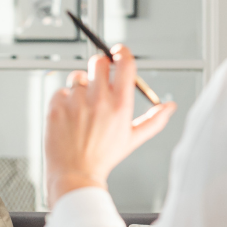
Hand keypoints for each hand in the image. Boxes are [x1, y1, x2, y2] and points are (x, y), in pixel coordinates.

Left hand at [45, 44, 175, 206]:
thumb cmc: (103, 157)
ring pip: (77, 78)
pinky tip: (68, 119)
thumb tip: (170, 107)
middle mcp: (99, 100)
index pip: (124, 64)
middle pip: (98, 61)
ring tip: (81, 111)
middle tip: (97, 80)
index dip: (121, 53)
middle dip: (98, 67)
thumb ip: (153, 121)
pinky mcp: (57, 107)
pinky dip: (63, 101)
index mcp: (120, 105)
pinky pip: (60, 91)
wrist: (75, 175)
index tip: (118, 52)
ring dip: (79, 89)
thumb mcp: (132, 139)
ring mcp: (76, 103)